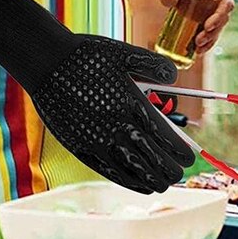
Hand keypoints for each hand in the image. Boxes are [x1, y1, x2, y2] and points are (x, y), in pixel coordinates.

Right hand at [31, 36, 193, 192]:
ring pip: (135, 172)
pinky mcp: (82, 148)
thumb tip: (176, 76)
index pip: (166, 138)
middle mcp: (119, 126)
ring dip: (153, 180)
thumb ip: (152, 64)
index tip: (189, 156)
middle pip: (154, 160)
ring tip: (163, 183)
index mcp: (133, 103)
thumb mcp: (123, 53)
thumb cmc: (87, 55)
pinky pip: (112, 173)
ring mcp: (99, 140)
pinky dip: (130, 182)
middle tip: (179, 172)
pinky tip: (140, 186)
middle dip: (170, 169)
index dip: (180, 151)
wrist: (48, 62)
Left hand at [153, 0, 234, 54]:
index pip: (226, 0)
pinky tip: (198, 49)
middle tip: (199, 41)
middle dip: (214, 31)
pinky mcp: (208, 13)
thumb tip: (168, 0)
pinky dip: (207, 39)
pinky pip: (212, 28)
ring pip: (219, 24)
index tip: (207, 26)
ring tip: (198, 47)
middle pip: (224, 15)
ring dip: (211, 37)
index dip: (219, 15)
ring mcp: (215, 4)